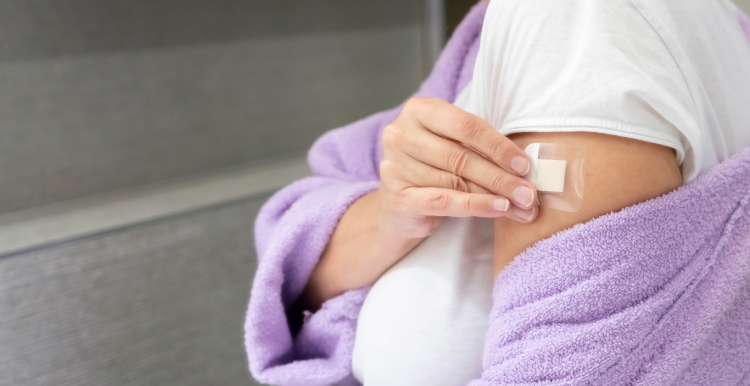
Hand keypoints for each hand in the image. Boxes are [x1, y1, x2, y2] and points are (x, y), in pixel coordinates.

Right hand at [378, 97, 537, 238]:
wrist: (400, 206)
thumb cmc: (434, 168)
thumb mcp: (454, 146)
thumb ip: (481, 149)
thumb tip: (525, 169)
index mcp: (418, 111)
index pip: (465, 125)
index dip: (498, 146)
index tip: (525, 165)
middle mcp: (401, 135)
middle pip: (461, 156)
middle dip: (501, 176)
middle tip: (529, 193)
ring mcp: (395, 166)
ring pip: (456, 181)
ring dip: (495, 195)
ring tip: (522, 207)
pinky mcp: (397, 198)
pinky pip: (444, 201)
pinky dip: (476, 206)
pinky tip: (498, 209)